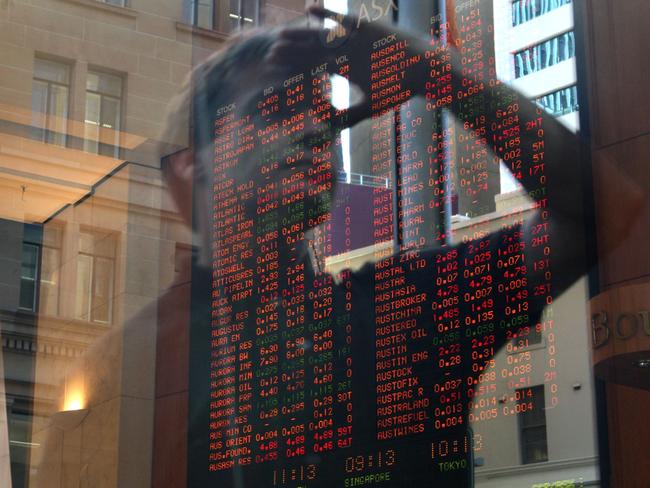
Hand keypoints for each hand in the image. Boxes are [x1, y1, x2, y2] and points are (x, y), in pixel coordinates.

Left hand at [267, 6, 428, 127]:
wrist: (422, 69)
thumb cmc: (398, 90)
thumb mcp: (369, 107)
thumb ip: (346, 116)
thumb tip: (323, 126)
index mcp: (344, 69)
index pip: (313, 67)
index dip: (294, 67)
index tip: (275, 68)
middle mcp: (345, 52)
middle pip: (312, 51)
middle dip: (292, 52)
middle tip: (271, 54)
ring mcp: (353, 39)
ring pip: (321, 36)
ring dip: (301, 36)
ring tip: (281, 35)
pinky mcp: (364, 26)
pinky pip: (342, 19)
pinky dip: (327, 15)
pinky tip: (309, 11)